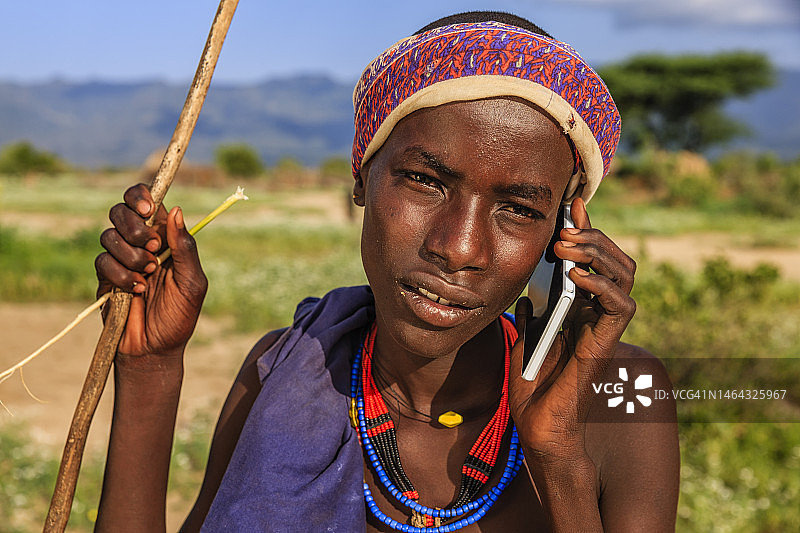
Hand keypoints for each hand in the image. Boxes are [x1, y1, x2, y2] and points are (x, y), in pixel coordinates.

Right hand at [95, 184, 207, 356]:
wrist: (156, 349)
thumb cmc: (180, 316)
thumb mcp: (193, 283)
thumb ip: (185, 249)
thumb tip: (177, 211)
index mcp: (164, 238)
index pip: (147, 201)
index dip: (141, 196)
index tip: (148, 210)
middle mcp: (140, 244)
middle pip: (121, 211)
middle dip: (135, 228)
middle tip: (154, 249)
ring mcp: (120, 259)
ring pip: (109, 236)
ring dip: (132, 256)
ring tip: (149, 277)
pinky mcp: (105, 277)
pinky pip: (102, 261)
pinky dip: (122, 275)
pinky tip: (137, 291)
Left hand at [508, 196, 636, 461]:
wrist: (536, 422)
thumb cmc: (530, 384)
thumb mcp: (523, 336)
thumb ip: (530, 312)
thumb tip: (526, 291)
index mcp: (579, 306)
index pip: (591, 258)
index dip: (585, 229)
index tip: (571, 203)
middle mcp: (596, 312)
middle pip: (614, 260)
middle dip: (593, 236)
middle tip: (566, 228)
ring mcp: (603, 326)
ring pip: (624, 275)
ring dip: (598, 253)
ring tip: (568, 245)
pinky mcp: (605, 342)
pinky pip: (621, 306)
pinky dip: (602, 284)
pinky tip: (576, 274)